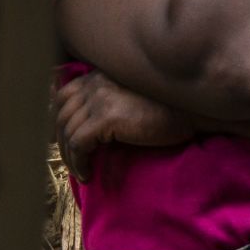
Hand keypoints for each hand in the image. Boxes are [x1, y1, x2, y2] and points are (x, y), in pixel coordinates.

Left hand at [54, 69, 193, 178]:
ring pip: (68, 132)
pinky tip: (87, 174)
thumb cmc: (167, 107)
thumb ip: (106, 101)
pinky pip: (79, 145)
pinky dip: (79, 162)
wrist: (191, 110)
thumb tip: (84, 127)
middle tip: (70, 162)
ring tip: (80, 172)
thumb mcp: (129, 96)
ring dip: (70, 157)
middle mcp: (94, 83)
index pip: (63, 96)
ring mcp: (98, 99)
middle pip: (61, 115)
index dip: (58, 120)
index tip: (62, 141)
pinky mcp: (105, 118)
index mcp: (97, 75)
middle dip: (61, 142)